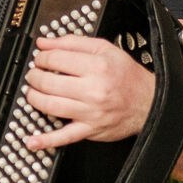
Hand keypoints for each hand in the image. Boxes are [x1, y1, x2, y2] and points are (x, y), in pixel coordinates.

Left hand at [22, 35, 154, 149]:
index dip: (42, 58)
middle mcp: (93, 90)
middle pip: (49, 83)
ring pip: (51, 106)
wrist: (150, 102)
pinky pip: (65, 137)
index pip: (55, 59)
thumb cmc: (127, 76)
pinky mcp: (90, 130)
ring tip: (32, 92)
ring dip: (33, 98)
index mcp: (97, 67)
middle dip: (34, 77)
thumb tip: (44, 43)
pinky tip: (31, 140)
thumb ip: (73, 43)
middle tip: (33, 75)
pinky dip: (46, 140)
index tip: (40, 59)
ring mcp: (90, 112)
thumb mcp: (105, 49)